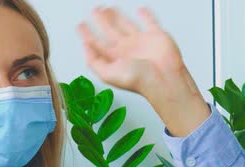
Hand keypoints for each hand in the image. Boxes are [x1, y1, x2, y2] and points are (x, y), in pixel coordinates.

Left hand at [78, 7, 209, 136]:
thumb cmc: (139, 80)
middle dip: (101, 21)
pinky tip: (140, 10)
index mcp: (114, 58)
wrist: (163, 78)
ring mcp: (140, 42)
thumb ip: (94, 62)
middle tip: (94, 11)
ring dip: (117, 16)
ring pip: (125, 24)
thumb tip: (85, 47)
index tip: (81, 26)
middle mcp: (126, 50)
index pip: (97, 43)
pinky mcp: (155, 36)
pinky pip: (149, 22)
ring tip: (107, 8)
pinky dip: (146, 15)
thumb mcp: (108, 74)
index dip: (87, 34)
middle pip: (109, 31)